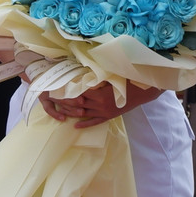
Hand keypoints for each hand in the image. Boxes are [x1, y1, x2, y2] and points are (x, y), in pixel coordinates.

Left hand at [40, 82, 163, 127]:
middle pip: (79, 104)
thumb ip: (98, 76)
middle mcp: (100, 105)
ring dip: (72, 112)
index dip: (68, 92)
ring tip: (60, 111)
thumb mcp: (112, 76)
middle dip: (66, 102)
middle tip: (54, 100)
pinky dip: (85, 124)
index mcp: (100, 94)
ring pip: (84, 113)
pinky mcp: (109, 116)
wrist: (142, 92)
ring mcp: (104, 112)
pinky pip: (94, 122)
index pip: (79, 93)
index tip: (58, 89)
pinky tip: (75, 126)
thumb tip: (85, 71)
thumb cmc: (127, 80)